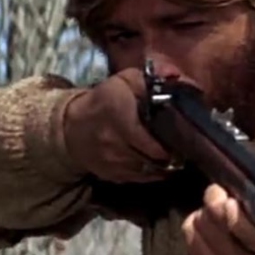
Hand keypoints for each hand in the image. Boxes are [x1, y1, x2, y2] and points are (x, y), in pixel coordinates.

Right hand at [62, 68, 172, 182]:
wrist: (72, 128)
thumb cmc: (104, 101)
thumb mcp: (124, 81)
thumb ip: (152, 78)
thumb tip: (176, 76)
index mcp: (120, 116)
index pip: (153, 140)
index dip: (173, 140)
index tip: (183, 134)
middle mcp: (115, 142)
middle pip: (155, 157)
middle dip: (171, 153)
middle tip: (181, 145)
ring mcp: (113, 162)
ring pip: (149, 170)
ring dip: (163, 164)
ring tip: (171, 153)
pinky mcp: (112, 176)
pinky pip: (140, 179)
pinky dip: (152, 173)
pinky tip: (156, 162)